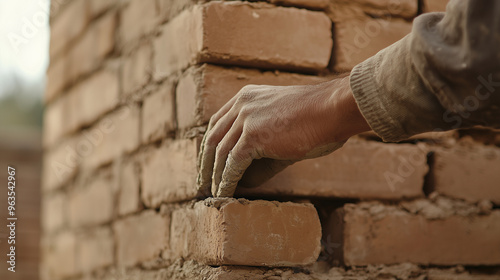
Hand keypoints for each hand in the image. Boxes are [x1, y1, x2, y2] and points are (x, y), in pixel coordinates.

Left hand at [197, 76, 369, 196]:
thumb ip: (262, 145)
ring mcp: (246, 117)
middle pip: (213, 137)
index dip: (209, 146)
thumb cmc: (318, 118)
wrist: (334, 110)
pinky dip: (226, 181)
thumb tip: (246, 177)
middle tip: (202, 183)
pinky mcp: (253, 135)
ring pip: (220, 152)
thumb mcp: (283, 124)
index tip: (205, 164)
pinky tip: (223, 193)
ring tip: (211, 194)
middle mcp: (242, 104)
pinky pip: (232, 163)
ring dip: (213, 176)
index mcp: (247, 97)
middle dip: (204, 163)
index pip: (217, 123)